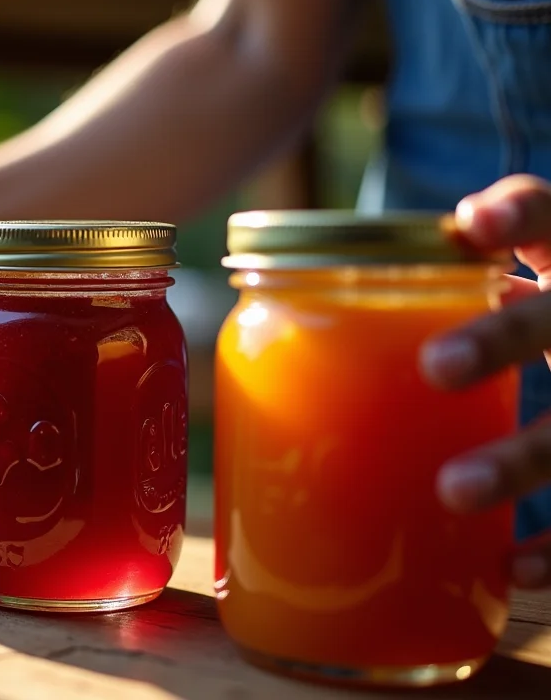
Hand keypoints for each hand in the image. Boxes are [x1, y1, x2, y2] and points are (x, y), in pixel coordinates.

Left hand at [419, 174, 550, 587]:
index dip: (524, 214)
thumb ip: (426, 291)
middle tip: (435, 365)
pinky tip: (509, 570)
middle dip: (504, 339)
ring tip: (452, 490)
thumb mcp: (493, 299)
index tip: (472, 225)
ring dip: (520, 459)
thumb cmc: (517, 335)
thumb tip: (261, 304)